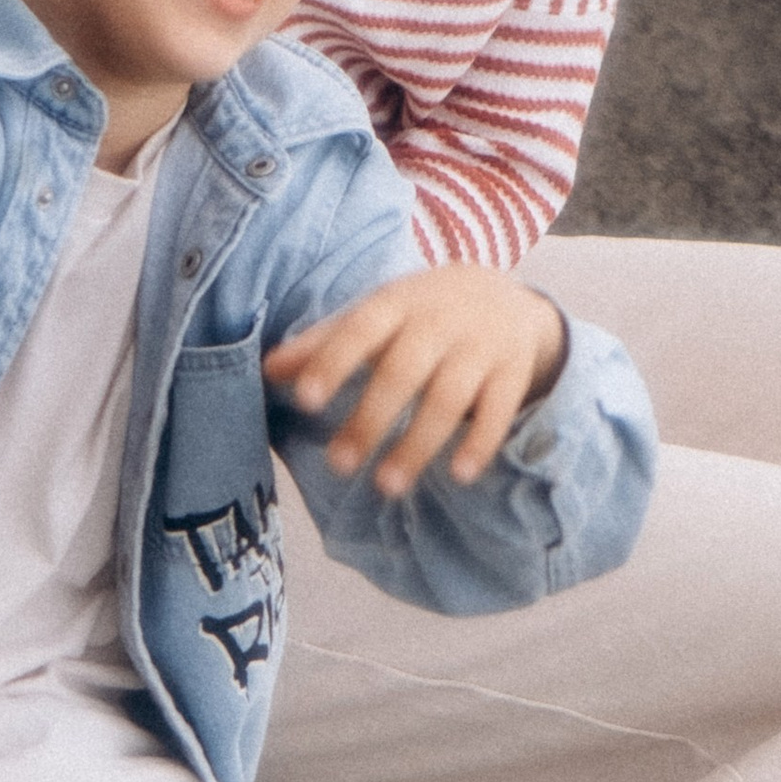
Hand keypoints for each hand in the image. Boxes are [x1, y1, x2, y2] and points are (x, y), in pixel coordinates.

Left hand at [265, 267, 568, 496]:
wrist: (506, 295)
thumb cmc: (420, 314)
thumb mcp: (376, 316)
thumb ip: (323, 342)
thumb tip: (268, 369)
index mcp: (396, 304)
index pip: (360, 330)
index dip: (333, 362)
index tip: (305, 400)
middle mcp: (439, 322)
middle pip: (402, 372)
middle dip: (370, 419)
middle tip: (339, 465)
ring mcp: (479, 347)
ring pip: (448, 398)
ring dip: (418, 444)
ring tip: (388, 486)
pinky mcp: (512, 372)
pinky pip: (498, 410)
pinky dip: (480, 443)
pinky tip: (459, 475)